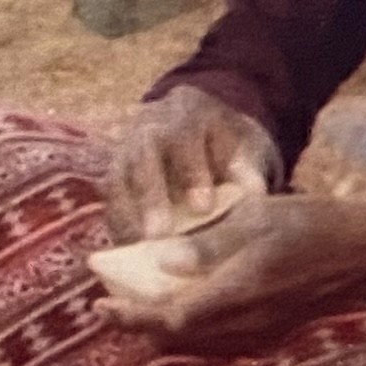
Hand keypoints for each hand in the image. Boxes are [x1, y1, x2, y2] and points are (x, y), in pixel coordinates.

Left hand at [98, 195, 365, 354]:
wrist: (365, 255)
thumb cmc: (311, 224)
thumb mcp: (254, 218)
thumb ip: (207, 244)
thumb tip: (160, 260)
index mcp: (238, 294)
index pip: (169, 320)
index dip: (131, 318)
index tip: (100, 307)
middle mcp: (245, 326)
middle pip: (175, 342)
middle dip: (139, 326)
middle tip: (113, 302)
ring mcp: (258, 338)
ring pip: (194, 347)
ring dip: (163, 331)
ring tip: (139, 304)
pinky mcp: (268, 339)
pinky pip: (216, 345)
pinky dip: (190, 332)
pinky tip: (183, 307)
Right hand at [106, 85, 278, 243]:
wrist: (203, 128)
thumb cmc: (226, 143)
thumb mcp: (244, 146)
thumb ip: (248, 167)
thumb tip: (255, 193)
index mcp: (185, 112)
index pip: (184, 139)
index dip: (191, 173)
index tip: (203, 207)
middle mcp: (148, 127)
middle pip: (142, 158)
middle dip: (149, 197)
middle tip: (157, 235)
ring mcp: (125, 149)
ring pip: (118, 179)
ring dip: (127, 216)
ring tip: (139, 251)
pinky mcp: (115, 175)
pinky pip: (110, 200)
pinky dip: (117, 226)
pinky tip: (129, 253)